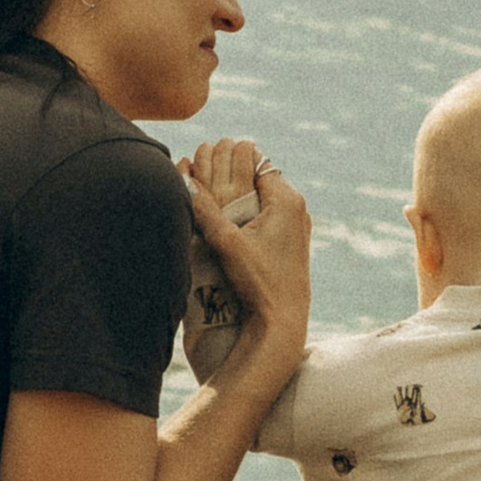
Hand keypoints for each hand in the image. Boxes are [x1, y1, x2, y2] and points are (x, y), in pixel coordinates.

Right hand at [183, 152, 309, 363]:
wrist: (281, 320)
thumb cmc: (258, 281)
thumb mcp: (225, 243)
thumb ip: (204, 209)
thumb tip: (183, 179)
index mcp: (286, 199)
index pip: (254, 160)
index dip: (227, 161)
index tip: (204, 169)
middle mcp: (296, 208)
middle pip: (258, 177)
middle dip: (231, 179)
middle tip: (205, 186)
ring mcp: (297, 225)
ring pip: (262, 197)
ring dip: (239, 198)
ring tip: (214, 207)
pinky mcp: (292, 242)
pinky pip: (268, 216)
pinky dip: (249, 215)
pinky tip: (230, 228)